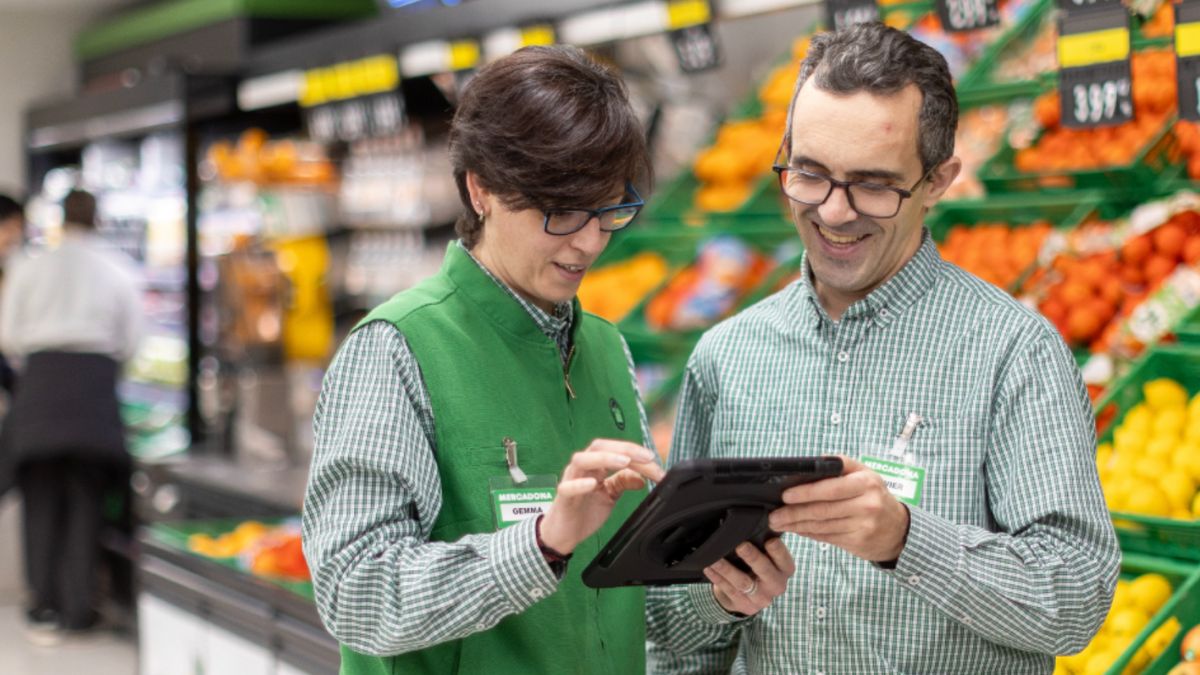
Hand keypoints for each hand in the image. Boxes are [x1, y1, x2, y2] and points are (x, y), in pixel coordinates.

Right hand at [538, 439, 663, 554]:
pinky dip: (580, 484)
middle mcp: (582, 468)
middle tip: (645, 457)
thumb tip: (642, 478)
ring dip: (605, 458)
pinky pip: (568, 487)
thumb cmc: (584, 510)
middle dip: (624, 449)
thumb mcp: (610, 495)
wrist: (563, 533)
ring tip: (624, 462)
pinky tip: (593, 484)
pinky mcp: (563, 497)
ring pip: (582, 460)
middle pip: (599, 447)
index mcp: (595, 465)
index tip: (654, 461)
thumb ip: (623, 482)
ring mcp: (571, 480)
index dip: (636, 453)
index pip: (616, 451)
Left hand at [705, 538, 794, 615]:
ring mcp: (761, 598)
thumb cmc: (758, 568)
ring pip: (743, 582)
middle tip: (741, 546)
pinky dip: (718, 578)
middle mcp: (776, 585)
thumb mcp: (768, 558)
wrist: (750, 596)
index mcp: (785, 570)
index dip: (778, 551)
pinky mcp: (745, 605)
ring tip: (716, 558)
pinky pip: (729, 590)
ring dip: (728, 569)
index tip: (770, 541)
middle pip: (765, 571)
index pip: (784, 560)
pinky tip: (709, 568)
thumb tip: (756, 524)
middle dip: (753, 558)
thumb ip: (764, 545)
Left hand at [769, 456, 910, 562]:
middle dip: (794, 513)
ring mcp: (863, 525)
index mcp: (866, 482)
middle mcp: (866, 504)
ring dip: (797, 525)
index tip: (785, 495)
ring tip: (779, 523)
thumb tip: (809, 464)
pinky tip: (797, 530)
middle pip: (823, 510)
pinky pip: (827, 537)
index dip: (806, 492)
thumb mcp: (865, 474)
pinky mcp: (858, 542)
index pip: (830, 488)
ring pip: (822, 526)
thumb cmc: (875, 495)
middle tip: (774, 515)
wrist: (899, 529)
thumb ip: (840, 465)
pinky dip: (809, 533)